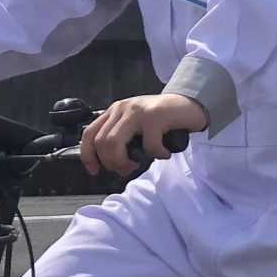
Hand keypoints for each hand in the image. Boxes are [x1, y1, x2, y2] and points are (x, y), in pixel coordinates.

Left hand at [80, 92, 206, 177]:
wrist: (188, 105)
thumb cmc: (162, 120)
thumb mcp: (136, 127)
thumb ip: (122, 139)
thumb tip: (113, 164)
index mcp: (114, 111)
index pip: (89, 133)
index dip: (88, 155)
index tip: (95, 171)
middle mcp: (122, 109)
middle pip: (101, 142)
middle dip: (111, 162)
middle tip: (126, 168)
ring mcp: (138, 111)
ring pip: (115, 143)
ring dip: (124, 161)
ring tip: (138, 164)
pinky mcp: (155, 116)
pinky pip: (148, 144)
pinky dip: (156, 155)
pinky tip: (164, 153)